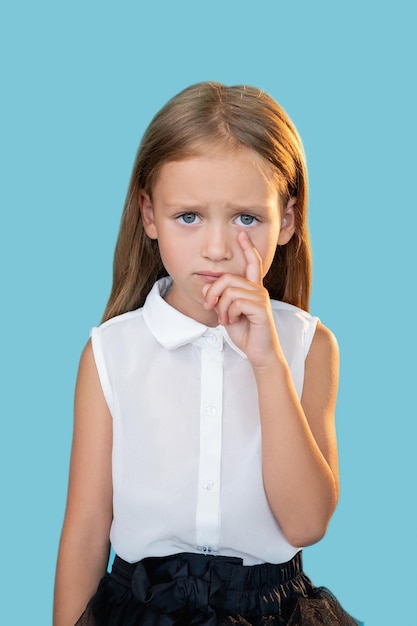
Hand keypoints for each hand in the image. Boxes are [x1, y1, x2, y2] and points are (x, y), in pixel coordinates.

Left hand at [202, 231, 280, 367]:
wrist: (258, 352)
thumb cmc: (245, 332)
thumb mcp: (225, 313)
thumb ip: (218, 298)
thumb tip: (207, 286)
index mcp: (252, 288)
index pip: (252, 263)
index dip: (247, 248)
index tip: (242, 234)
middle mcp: (258, 289)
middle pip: (228, 278)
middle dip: (213, 292)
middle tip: (210, 307)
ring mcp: (261, 298)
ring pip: (230, 291)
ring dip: (221, 308)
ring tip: (225, 319)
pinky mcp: (261, 309)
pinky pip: (236, 302)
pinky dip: (228, 314)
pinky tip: (232, 322)